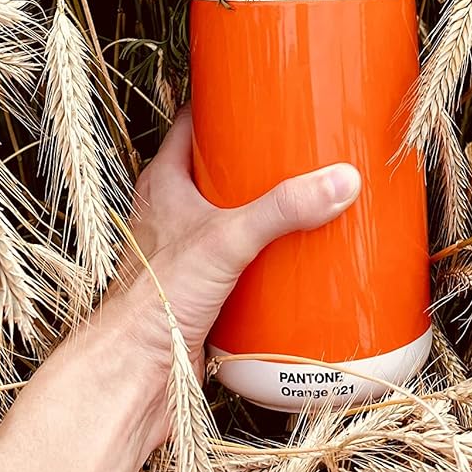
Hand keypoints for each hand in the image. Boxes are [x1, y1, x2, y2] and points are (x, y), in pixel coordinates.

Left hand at [92, 105, 360, 445]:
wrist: (132, 379)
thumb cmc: (151, 303)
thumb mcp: (225, 239)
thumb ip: (282, 209)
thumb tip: (339, 181)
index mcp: (165, 183)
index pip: (195, 124)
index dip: (227, 104)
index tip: (265, 92)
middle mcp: (175, 214)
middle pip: (222, 173)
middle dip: (262, 162)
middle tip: (305, 148)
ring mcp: (190, 255)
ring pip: (235, 221)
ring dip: (270, 213)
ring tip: (315, 198)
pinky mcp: (207, 294)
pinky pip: (245, 266)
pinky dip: (271, 259)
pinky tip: (301, 260)